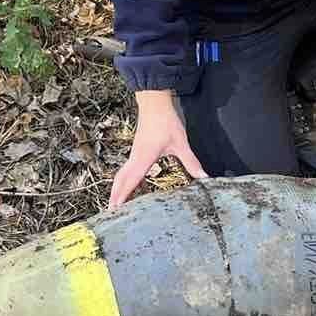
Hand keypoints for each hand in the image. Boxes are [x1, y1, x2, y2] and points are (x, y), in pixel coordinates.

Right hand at [109, 90, 208, 209]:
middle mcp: (135, 158)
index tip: (116, 209)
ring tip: (116, 204)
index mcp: (144, 158)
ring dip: (118, 189)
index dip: (123, 196)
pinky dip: (123, 181)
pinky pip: (126, 169)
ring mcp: (134, 154)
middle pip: (121, 180)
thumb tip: (203, 177)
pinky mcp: (136, 151)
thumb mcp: (181, 143)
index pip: (131, 181)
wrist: (154, 102)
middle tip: (111, 213)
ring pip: (121, 175)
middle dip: (115, 196)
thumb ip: (191, 162)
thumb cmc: (165, 122)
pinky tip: (129, 186)